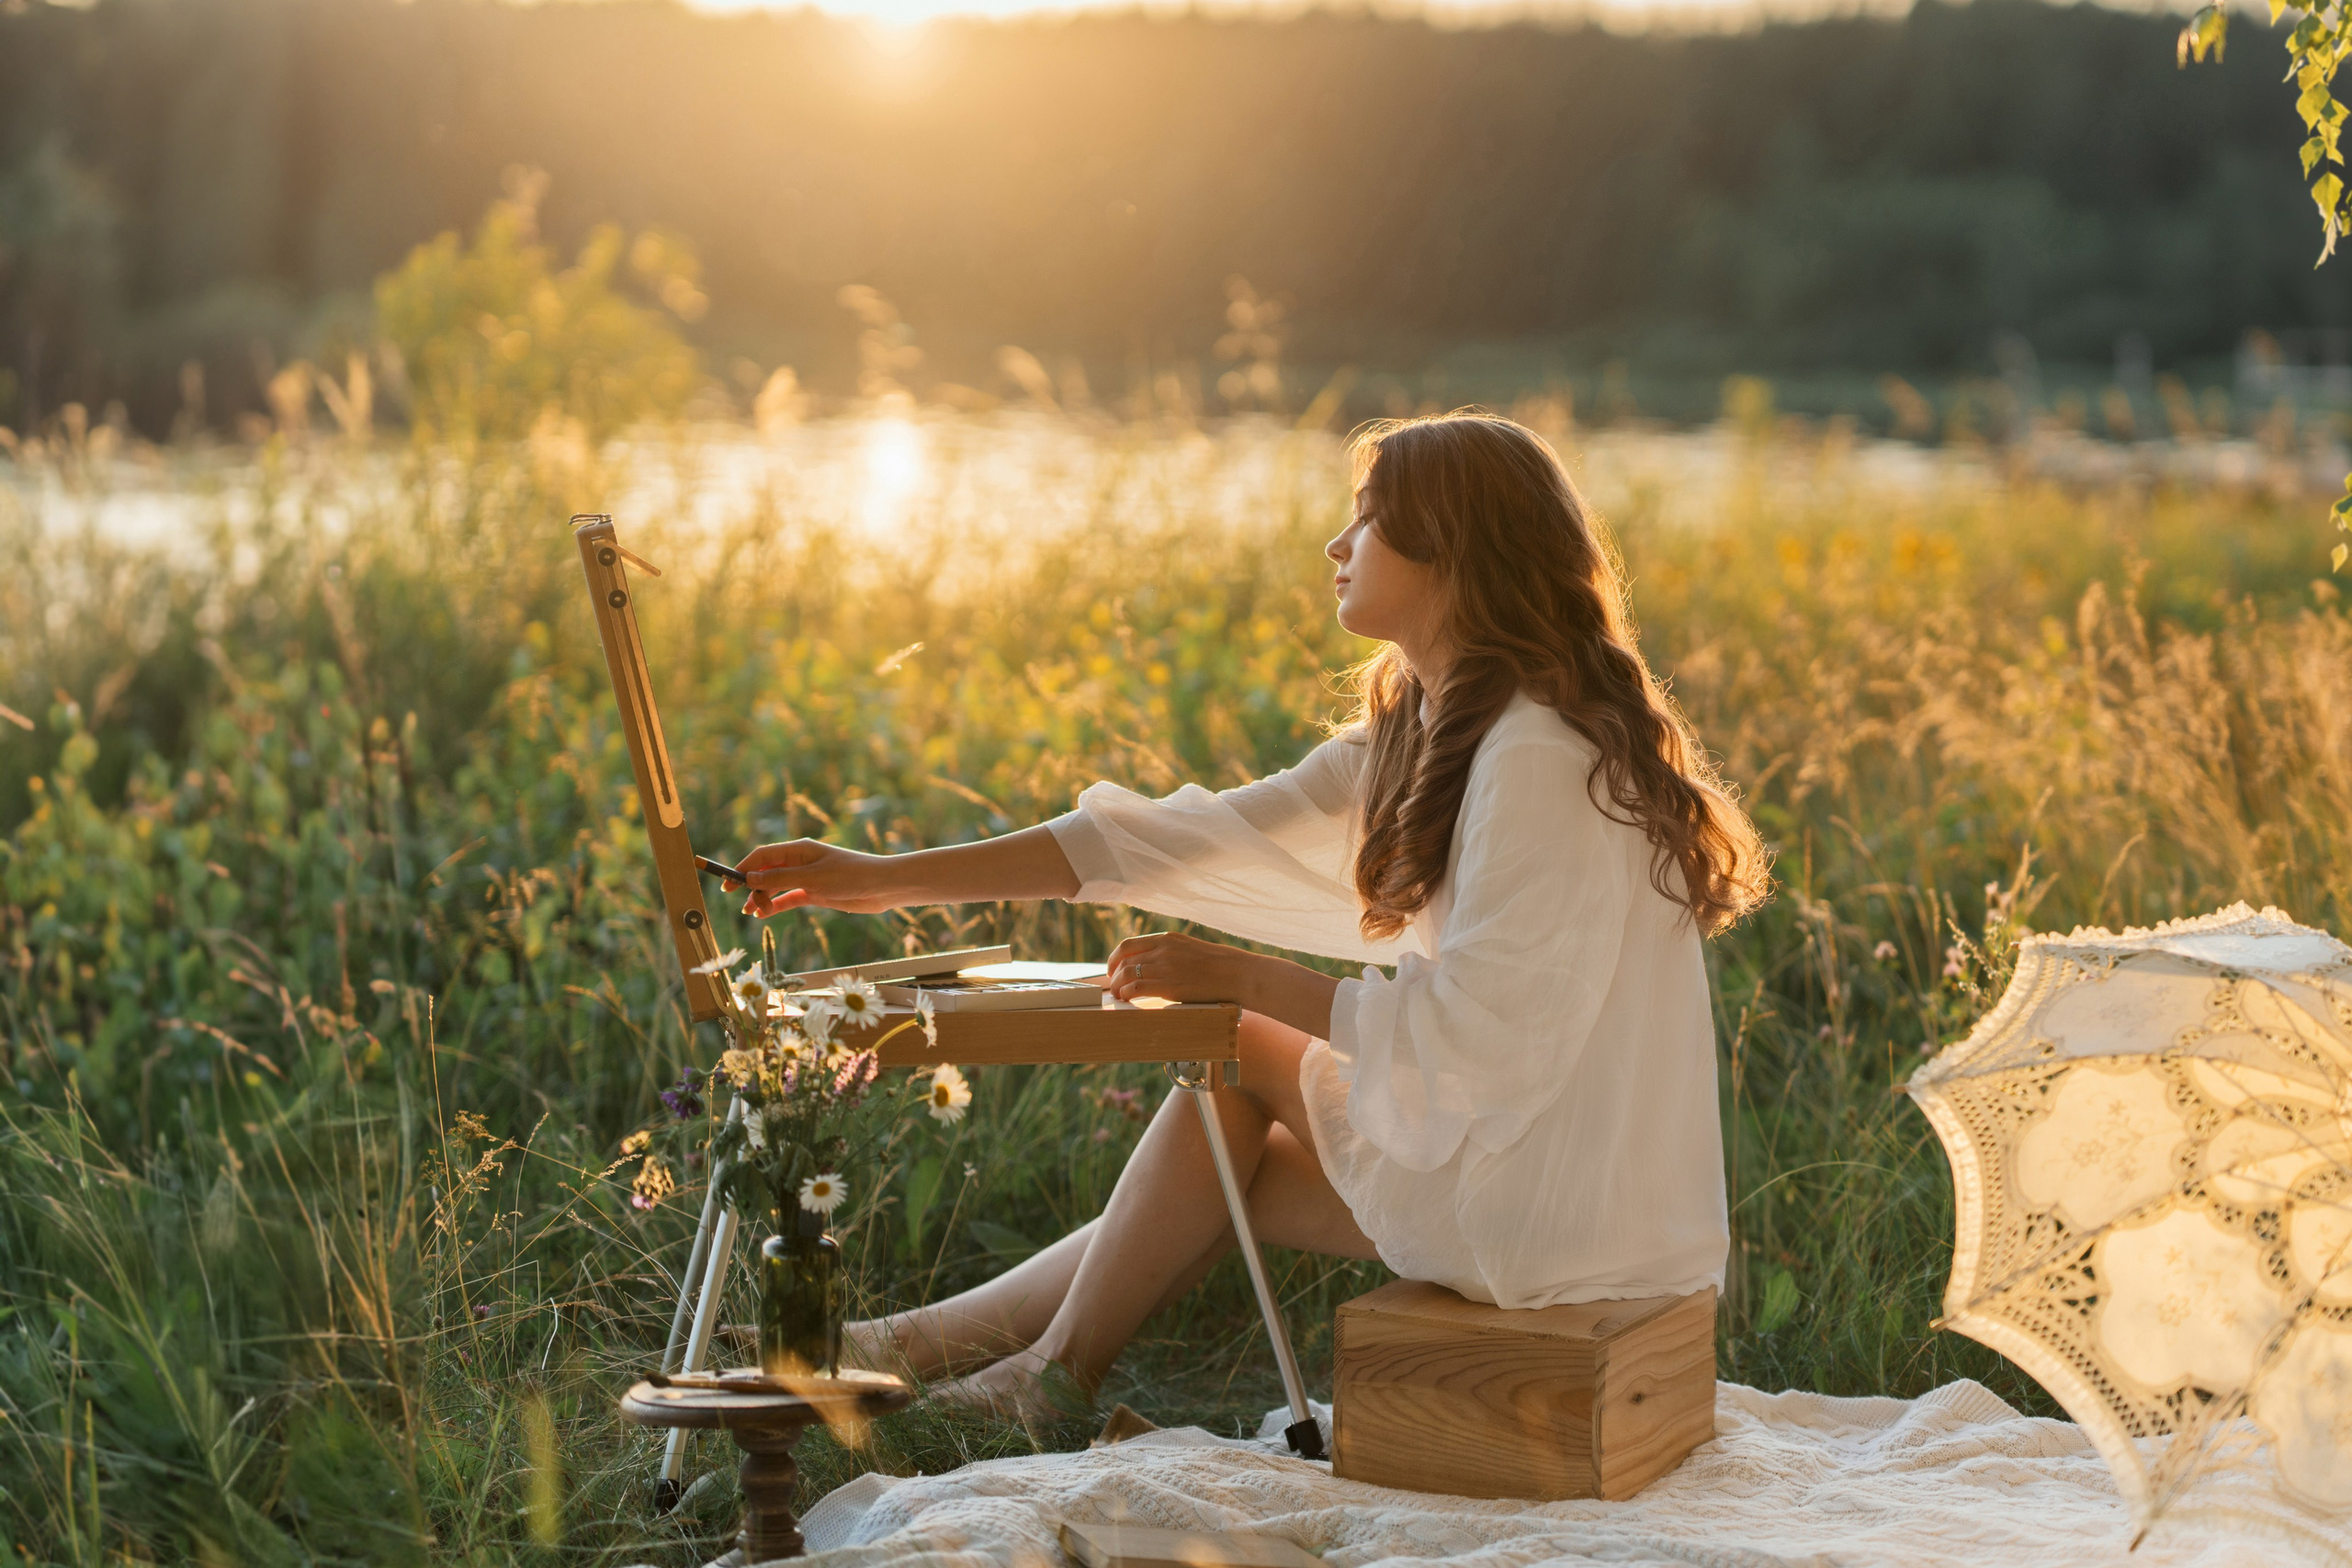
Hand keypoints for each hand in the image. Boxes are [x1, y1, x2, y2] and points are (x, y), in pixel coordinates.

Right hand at [734, 839, 906, 917]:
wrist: (881, 887)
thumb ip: (781, 878)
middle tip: (740, 904)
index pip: (762, 855)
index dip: (743, 867)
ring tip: (752, 913)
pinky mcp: (815, 893)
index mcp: (798, 851)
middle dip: (751, 886)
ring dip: (762, 898)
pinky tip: (763, 915)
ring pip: (776, 886)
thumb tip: (750, 877)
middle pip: (766, 871)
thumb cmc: (850, 875)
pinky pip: (789, 898)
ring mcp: (807, 878)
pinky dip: (776, 905)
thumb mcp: (812, 878)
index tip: (728, 883)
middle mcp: (800, 863)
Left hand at [1103, 932, 1265, 1007]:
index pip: (1129, 944)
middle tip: (1113, 985)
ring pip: (1126, 974)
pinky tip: (1128, 1000)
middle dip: (1113, 973)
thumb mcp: (1192, 949)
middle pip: (1123, 959)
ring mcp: (1165, 967)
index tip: (1113, 968)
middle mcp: (1163, 950)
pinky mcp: (1170, 986)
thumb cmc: (1222, 965)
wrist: (1239, 974)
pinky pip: (1136, 988)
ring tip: (1119, 996)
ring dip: (1118, 987)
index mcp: (1168, 938)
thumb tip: (1158, 966)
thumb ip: (1173, 954)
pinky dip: (1127, 995)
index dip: (1115, 958)